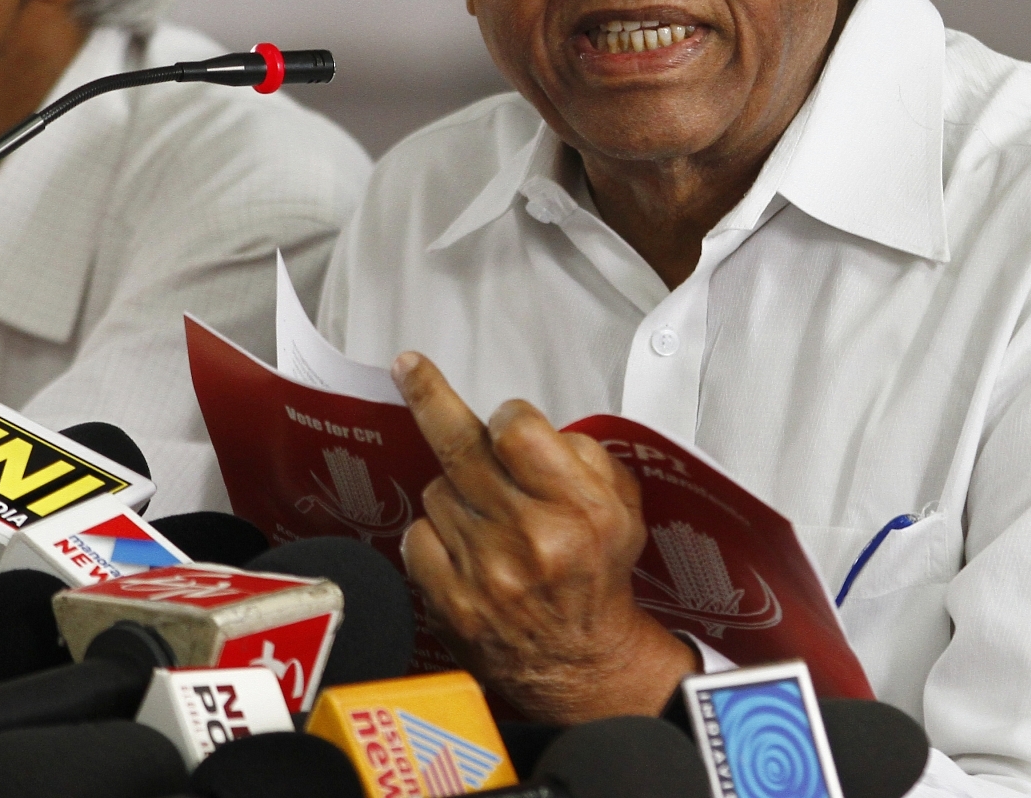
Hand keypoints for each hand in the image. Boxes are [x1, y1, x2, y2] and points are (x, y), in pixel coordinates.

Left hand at [392, 351, 696, 722]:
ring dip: (456, 494)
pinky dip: (434, 537)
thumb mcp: (623, 509)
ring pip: (437, 491)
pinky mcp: (450, 602)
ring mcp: (485, 572)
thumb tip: (528, 427)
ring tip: (487, 521)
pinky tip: (462, 551)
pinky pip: (418, 537)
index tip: (505, 421)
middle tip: (407, 367)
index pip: (518, 430)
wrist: (581, 664)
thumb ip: (583, 456)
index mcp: (579, 510)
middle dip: (429, 395)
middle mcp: (531, 538)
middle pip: (461, 445)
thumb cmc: (596, 579)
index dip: (509, 418)